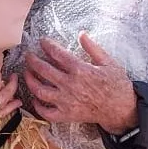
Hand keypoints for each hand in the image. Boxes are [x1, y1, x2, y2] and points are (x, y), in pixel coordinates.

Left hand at [24, 33, 138, 135]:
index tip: (42, 41)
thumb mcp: (109, 62)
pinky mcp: (66, 115)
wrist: (120, 109)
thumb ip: (93, 48)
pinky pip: (46, 112)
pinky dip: (37, 106)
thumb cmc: (116, 84)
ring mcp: (66, 101)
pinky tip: (35, 98)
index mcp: (80, 70)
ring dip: (30, 80)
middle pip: (44, 70)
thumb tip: (81, 34)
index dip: (47, 45)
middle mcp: (70, 85)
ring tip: (27, 73)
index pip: (57, 54)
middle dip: (32, 60)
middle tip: (29, 55)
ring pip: (40, 91)